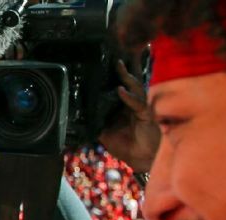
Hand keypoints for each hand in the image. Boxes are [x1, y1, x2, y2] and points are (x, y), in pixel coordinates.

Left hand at [97, 59, 159, 173]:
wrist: (139, 159)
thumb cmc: (126, 145)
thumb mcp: (105, 133)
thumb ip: (96, 124)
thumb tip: (80, 118)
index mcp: (126, 105)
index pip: (120, 85)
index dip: (116, 74)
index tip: (106, 62)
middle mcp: (134, 103)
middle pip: (130, 81)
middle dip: (125, 68)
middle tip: (116, 54)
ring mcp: (141, 107)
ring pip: (136, 87)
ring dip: (127, 77)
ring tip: (119, 66)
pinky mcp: (146, 115)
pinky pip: (138, 103)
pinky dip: (129, 97)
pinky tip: (121, 90)